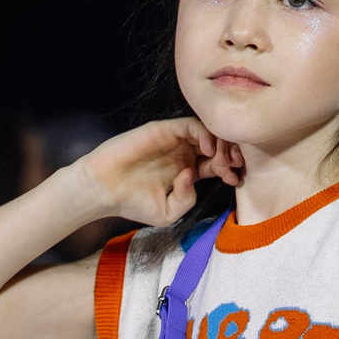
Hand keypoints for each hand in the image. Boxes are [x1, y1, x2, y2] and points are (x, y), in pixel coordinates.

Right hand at [74, 117, 241, 230]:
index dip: (230, 170)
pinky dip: (205, 133)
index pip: (218, 164)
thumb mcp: (168, 213)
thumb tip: (192, 175)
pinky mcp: (164, 130)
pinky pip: (191, 125)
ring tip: (222, 160)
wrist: (104, 190)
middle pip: (218, 146)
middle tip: (234, 166)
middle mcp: (184, 154)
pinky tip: (208, 150)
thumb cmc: (132, 203)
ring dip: (221, 143)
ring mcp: (174, 141)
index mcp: (188, 171)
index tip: (234, 180)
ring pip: (208, 133)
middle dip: (232, 154)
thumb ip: (188, 199)